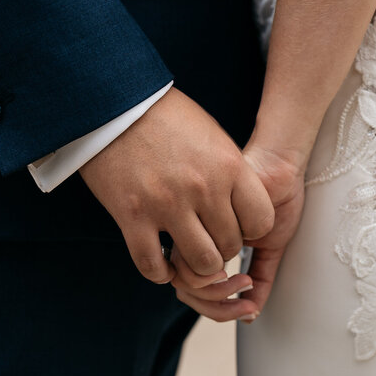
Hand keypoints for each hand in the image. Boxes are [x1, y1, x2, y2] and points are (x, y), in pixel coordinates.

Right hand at [80, 88, 274, 283]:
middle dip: (221, 248)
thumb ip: (229, 172)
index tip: (235, 224)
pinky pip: (152, 265)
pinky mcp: (131, 216)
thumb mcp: (212, 135)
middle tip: (208, 239)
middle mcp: (202, 189)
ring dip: (195, 265)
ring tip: (187, 253)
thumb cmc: (163, 115)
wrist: (113, 103)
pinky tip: (161, 262)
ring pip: (200, 263)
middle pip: (230, 246)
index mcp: (228, 166)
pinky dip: (159, 272)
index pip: (261, 222)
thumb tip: (239, 205)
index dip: (250, 230)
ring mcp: (166, 205)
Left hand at [171, 142, 305, 321]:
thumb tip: (250, 314)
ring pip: (189, 278)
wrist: (279, 164)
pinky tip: (243, 268)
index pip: (191, 289)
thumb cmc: (273, 198)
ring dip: (221, 292)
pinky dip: (225, 273)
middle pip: (186, 290)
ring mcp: (191, 223)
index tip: (246, 307)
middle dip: (218, 306)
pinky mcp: (202, 213)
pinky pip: (205, 257)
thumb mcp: (269, 246)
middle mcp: (191, 233)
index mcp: (201, 241)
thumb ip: (260, 277)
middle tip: (245, 300)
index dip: (215, 308)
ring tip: (246, 282)